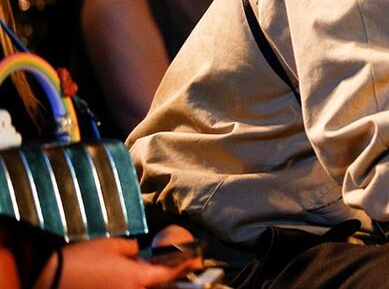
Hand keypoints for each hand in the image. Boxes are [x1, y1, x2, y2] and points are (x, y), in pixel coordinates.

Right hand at [35, 236, 199, 288]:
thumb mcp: (112, 246)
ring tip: (152, 272)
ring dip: (152, 283)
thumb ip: (133, 251)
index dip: (187, 266)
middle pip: (160, 288)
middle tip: (179, 268)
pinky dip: (136, 285)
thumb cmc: (81, 259)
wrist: (49, 277)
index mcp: (139, 279)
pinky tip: (134, 279)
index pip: (171, 274)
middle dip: (171, 280)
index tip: (197, 260)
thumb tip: (139, 255)